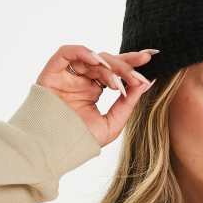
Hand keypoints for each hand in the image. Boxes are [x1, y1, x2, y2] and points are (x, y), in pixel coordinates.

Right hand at [35, 44, 157, 146]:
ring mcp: (67, 75)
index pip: (115, 72)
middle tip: (140, 66)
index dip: (131, 64)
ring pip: (91, 58)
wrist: (54, 149)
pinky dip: (83, 52)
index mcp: (94, 90)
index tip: (150, 58)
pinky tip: (97, 62)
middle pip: (106, 62)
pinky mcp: (52, 72)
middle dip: (125, 63)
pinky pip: (66, 53)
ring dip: (107, 66)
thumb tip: (146, 83)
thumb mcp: (112, 123)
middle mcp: (81, 80)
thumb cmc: (80, 140)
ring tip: (116, 82)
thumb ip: (128, 103)